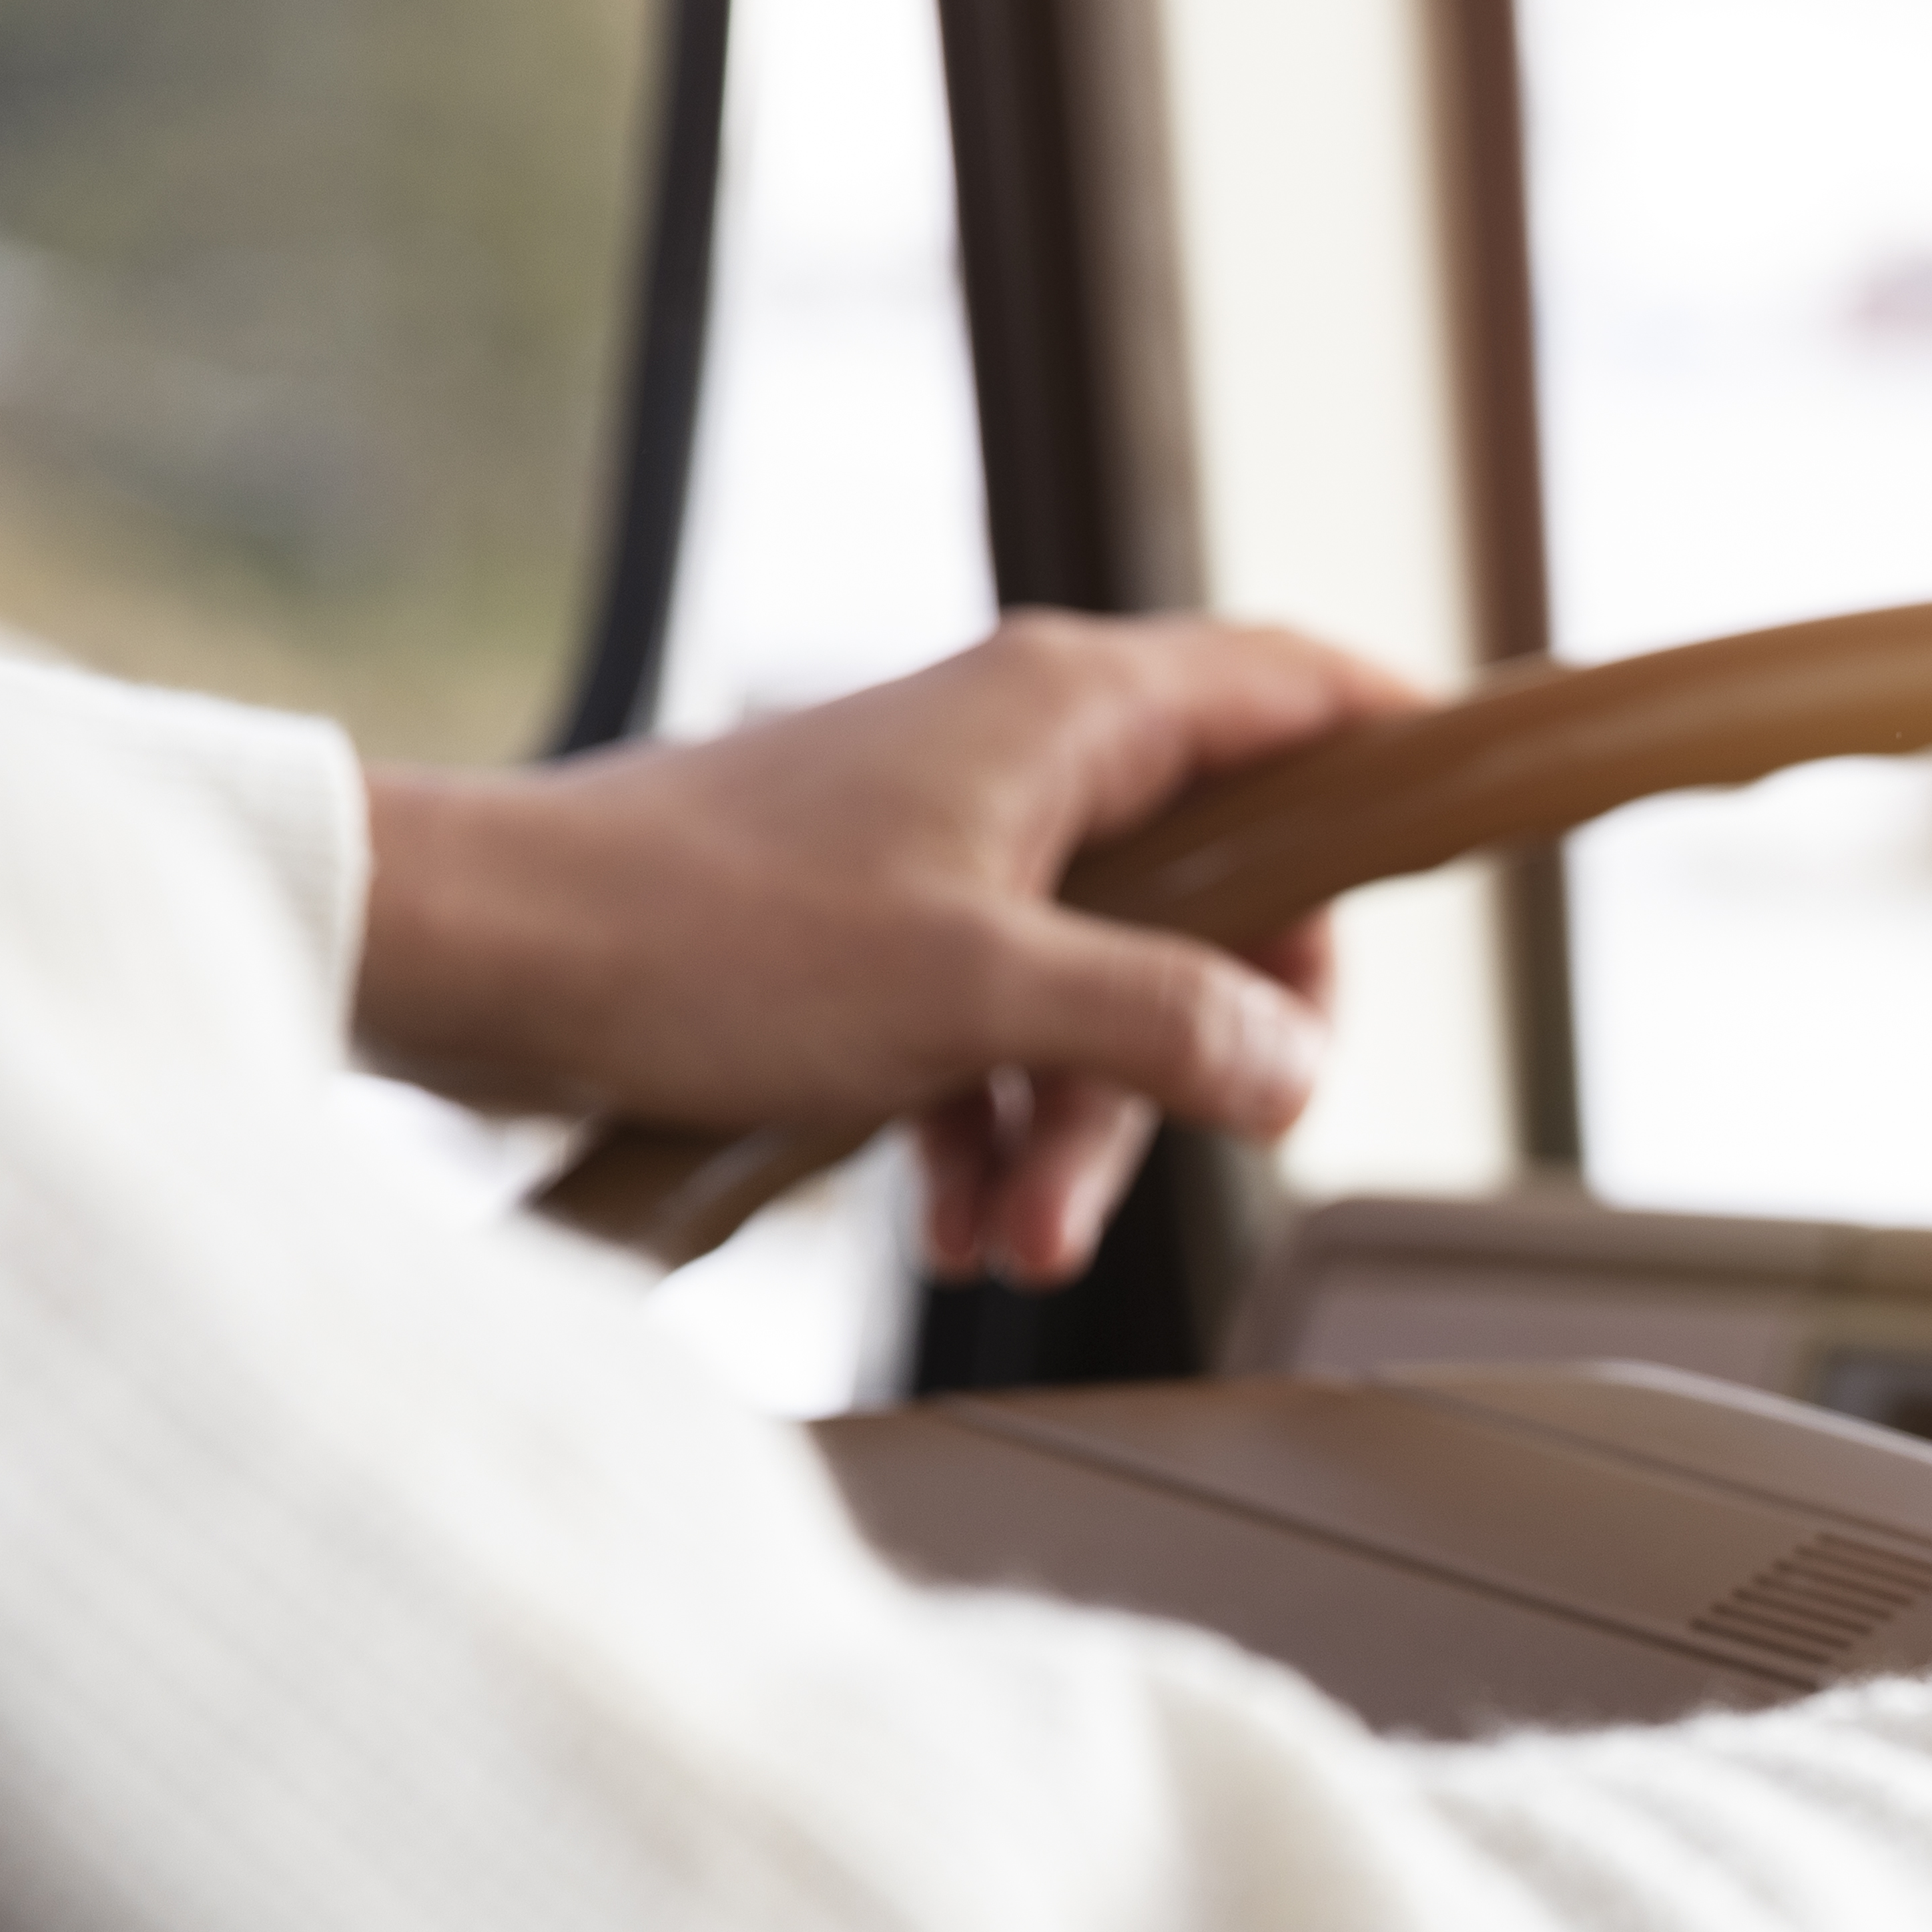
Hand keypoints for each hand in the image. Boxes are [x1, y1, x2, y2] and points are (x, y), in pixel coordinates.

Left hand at [356, 612, 1424, 1285]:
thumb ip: (1163, 1027)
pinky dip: (985, 1125)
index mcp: (1068, 714)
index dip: (1395, 747)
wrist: (473, 961)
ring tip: (1011, 1242)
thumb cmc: (701, 936)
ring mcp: (943, 841)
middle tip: (1194, 1149)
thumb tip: (1296, 1068)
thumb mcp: (975, 996)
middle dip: (1202, 1047)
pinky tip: (944, 1225)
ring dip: (1078, 1125)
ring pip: (1097, 982)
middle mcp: (1020, 755)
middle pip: (1214, 888)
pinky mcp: (866, 927)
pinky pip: (991, 1027)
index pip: (1298, 689)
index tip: (1459, 824)